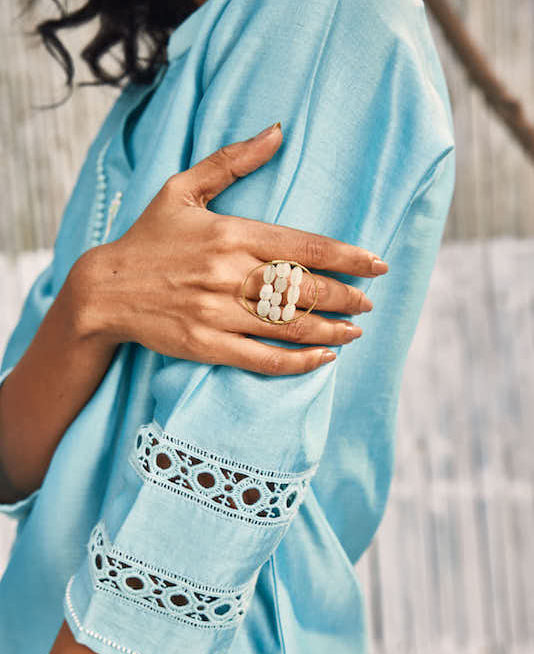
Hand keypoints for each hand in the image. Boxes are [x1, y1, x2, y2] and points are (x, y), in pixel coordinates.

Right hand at [73, 122, 387, 375]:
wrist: (106, 290)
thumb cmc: (149, 238)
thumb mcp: (182, 189)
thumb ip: (232, 161)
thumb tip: (278, 131)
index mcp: (232, 233)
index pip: (305, 246)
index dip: (348, 257)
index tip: (376, 264)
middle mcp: (230, 273)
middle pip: (306, 288)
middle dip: (347, 297)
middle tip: (369, 303)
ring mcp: (219, 312)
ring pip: (291, 326)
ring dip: (332, 330)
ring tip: (355, 331)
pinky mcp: (207, 345)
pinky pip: (264, 359)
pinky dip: (299, 361)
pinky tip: (323, 358)